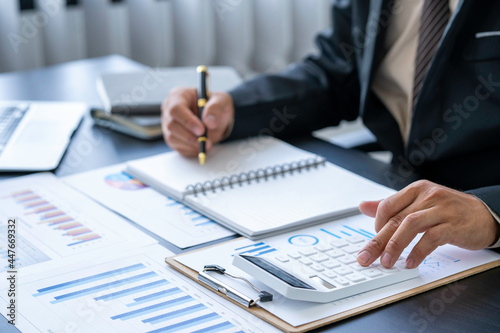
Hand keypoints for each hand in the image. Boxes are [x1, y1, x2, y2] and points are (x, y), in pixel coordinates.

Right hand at [161, 87, 234, 155]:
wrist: (215, 118)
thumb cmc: (215, 106)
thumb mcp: (221, 101)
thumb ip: (216, 107)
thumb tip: (209, 121)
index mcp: (179, 95)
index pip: (176, 109)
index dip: (187, 121)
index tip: (201, 130)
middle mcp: (169, 109)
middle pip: (171, 125)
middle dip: (190, 136)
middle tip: (207, 141)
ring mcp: (168, 125)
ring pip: (173, 138)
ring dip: (191, 145)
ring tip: (207, 143)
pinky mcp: (172, 138)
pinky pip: (178, 147)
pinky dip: (191, 150)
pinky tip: (201, 146)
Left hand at [356, 180, 498, 268]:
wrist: (485, 215)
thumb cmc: (448, 211)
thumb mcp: (419, 204)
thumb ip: (391, 206)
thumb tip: (363, 206)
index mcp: (416, 190)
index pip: (387, 205)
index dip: (376, 224)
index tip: (374, 241)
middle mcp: (427, 196)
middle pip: (395, 218)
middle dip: (377, 241)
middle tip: (366, 257)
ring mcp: (441, 210)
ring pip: (410, 225)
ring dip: (395, 246)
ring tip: (387, 262)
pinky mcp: (454, 225)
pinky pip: (431, 238)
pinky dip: (418, 251)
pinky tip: (411, 262)